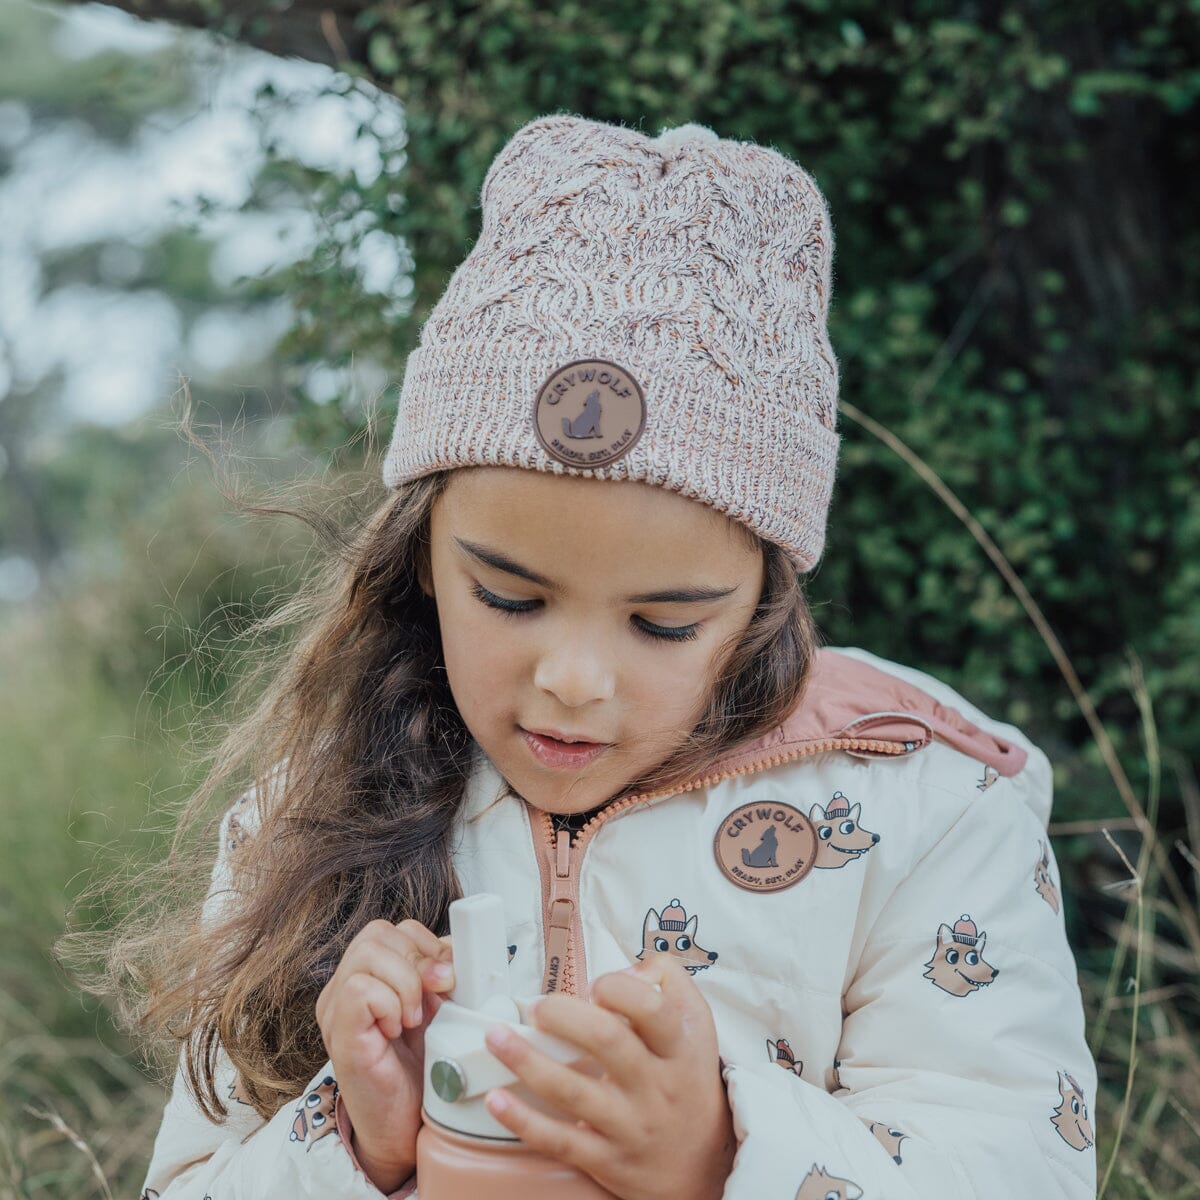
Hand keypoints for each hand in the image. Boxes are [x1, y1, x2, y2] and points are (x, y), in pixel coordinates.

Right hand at [314, 919, 455, 1192]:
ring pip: (369, 953)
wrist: (405, 1129)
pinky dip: (391, 1004)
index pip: (395, 929)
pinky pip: (360, 989)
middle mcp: (344, 987)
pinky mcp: (339, 1033)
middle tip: (430, 1001)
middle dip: (418, 961)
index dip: (428, 946)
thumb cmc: (420, 1071)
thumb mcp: (438, 1010)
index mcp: (368, 976)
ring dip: (406, 983)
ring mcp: (336, 1010)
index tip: (446, 981)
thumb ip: (441, 977)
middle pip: (379, 932)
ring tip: (412, 1020)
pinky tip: (397, 1031)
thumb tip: (453, 953)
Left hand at [481, 955, 735, 1199]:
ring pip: (572, 1091)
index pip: (651, 1009)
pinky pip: (558, 1140)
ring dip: (526, 1060)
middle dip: (563, 1015)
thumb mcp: (697, 1024)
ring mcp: (629, 1126)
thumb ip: (667, 979)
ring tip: (495, 1036)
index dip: (616, 988)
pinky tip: (496, 1098)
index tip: (594, 986)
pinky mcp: (606, 1160)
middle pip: (607, 1042)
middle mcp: (656, 1086)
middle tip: (539, 1007)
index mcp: (679, 1048)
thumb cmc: (688, 1078)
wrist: (704, 1165)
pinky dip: (523, 1120)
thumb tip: (623, 970)